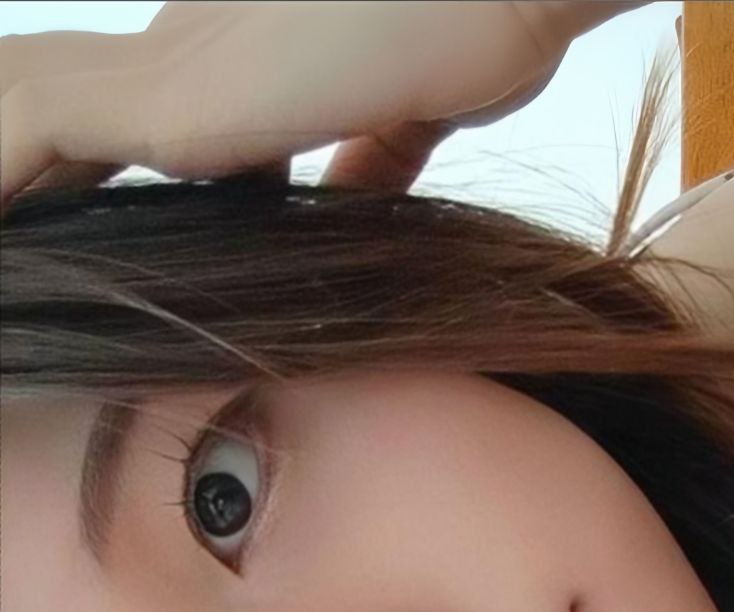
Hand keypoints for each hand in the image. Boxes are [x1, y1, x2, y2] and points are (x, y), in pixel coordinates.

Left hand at [0, 1, 645, 211]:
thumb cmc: (477, 18)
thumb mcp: (406, 115)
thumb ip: (365, 160)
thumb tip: (354, 204)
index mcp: (232, 52)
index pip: (121, 117)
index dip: (72, 175)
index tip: (59, 235)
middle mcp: (183, 41)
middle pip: (55, 107)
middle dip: (22, 182)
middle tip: (7, 257)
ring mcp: (168, 62)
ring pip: (19, 108)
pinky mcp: (167, 97)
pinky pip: (27, 130)